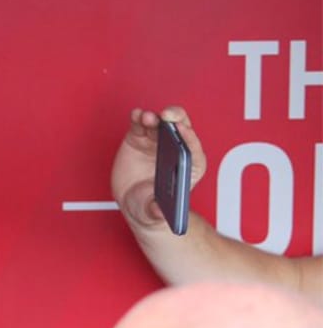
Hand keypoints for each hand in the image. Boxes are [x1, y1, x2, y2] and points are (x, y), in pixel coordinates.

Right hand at [111, 106, 206, 230]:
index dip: (188, 138)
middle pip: (181, 128)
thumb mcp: (153, 212)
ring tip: (147, 118)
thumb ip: (155, 211)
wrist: (134, 203)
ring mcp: (157, 142)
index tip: (182, 130)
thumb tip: (158, 211)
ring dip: (155, 118)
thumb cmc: (151, 206)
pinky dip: (138, 118)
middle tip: (167, 117)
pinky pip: (140, 124)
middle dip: (176, 120)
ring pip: (160, 123)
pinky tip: (136, 115)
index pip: (193, 149)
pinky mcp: (139, 138)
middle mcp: (175, 150)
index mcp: (188, 167)